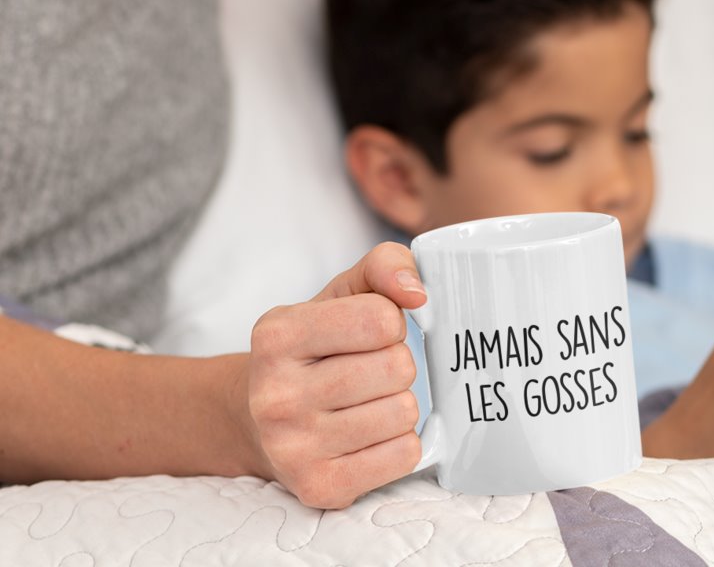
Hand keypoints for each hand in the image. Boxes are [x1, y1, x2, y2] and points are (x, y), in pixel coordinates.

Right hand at [242, 242, 427, 508]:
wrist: (255, 418)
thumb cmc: (313, 346)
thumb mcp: (340, 292)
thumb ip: (384, 266)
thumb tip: (418, 292)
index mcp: (277, 334)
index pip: (381, 318)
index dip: (390, 321)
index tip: (369, 332)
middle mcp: (276, 393)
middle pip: (397, 367)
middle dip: (396, 363)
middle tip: (368, 369)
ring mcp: (293, 447)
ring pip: (405, 412)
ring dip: (399, 402)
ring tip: (367, 401)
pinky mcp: (319, 487)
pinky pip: (404, 456)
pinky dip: (400, 442)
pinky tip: (370, 433)